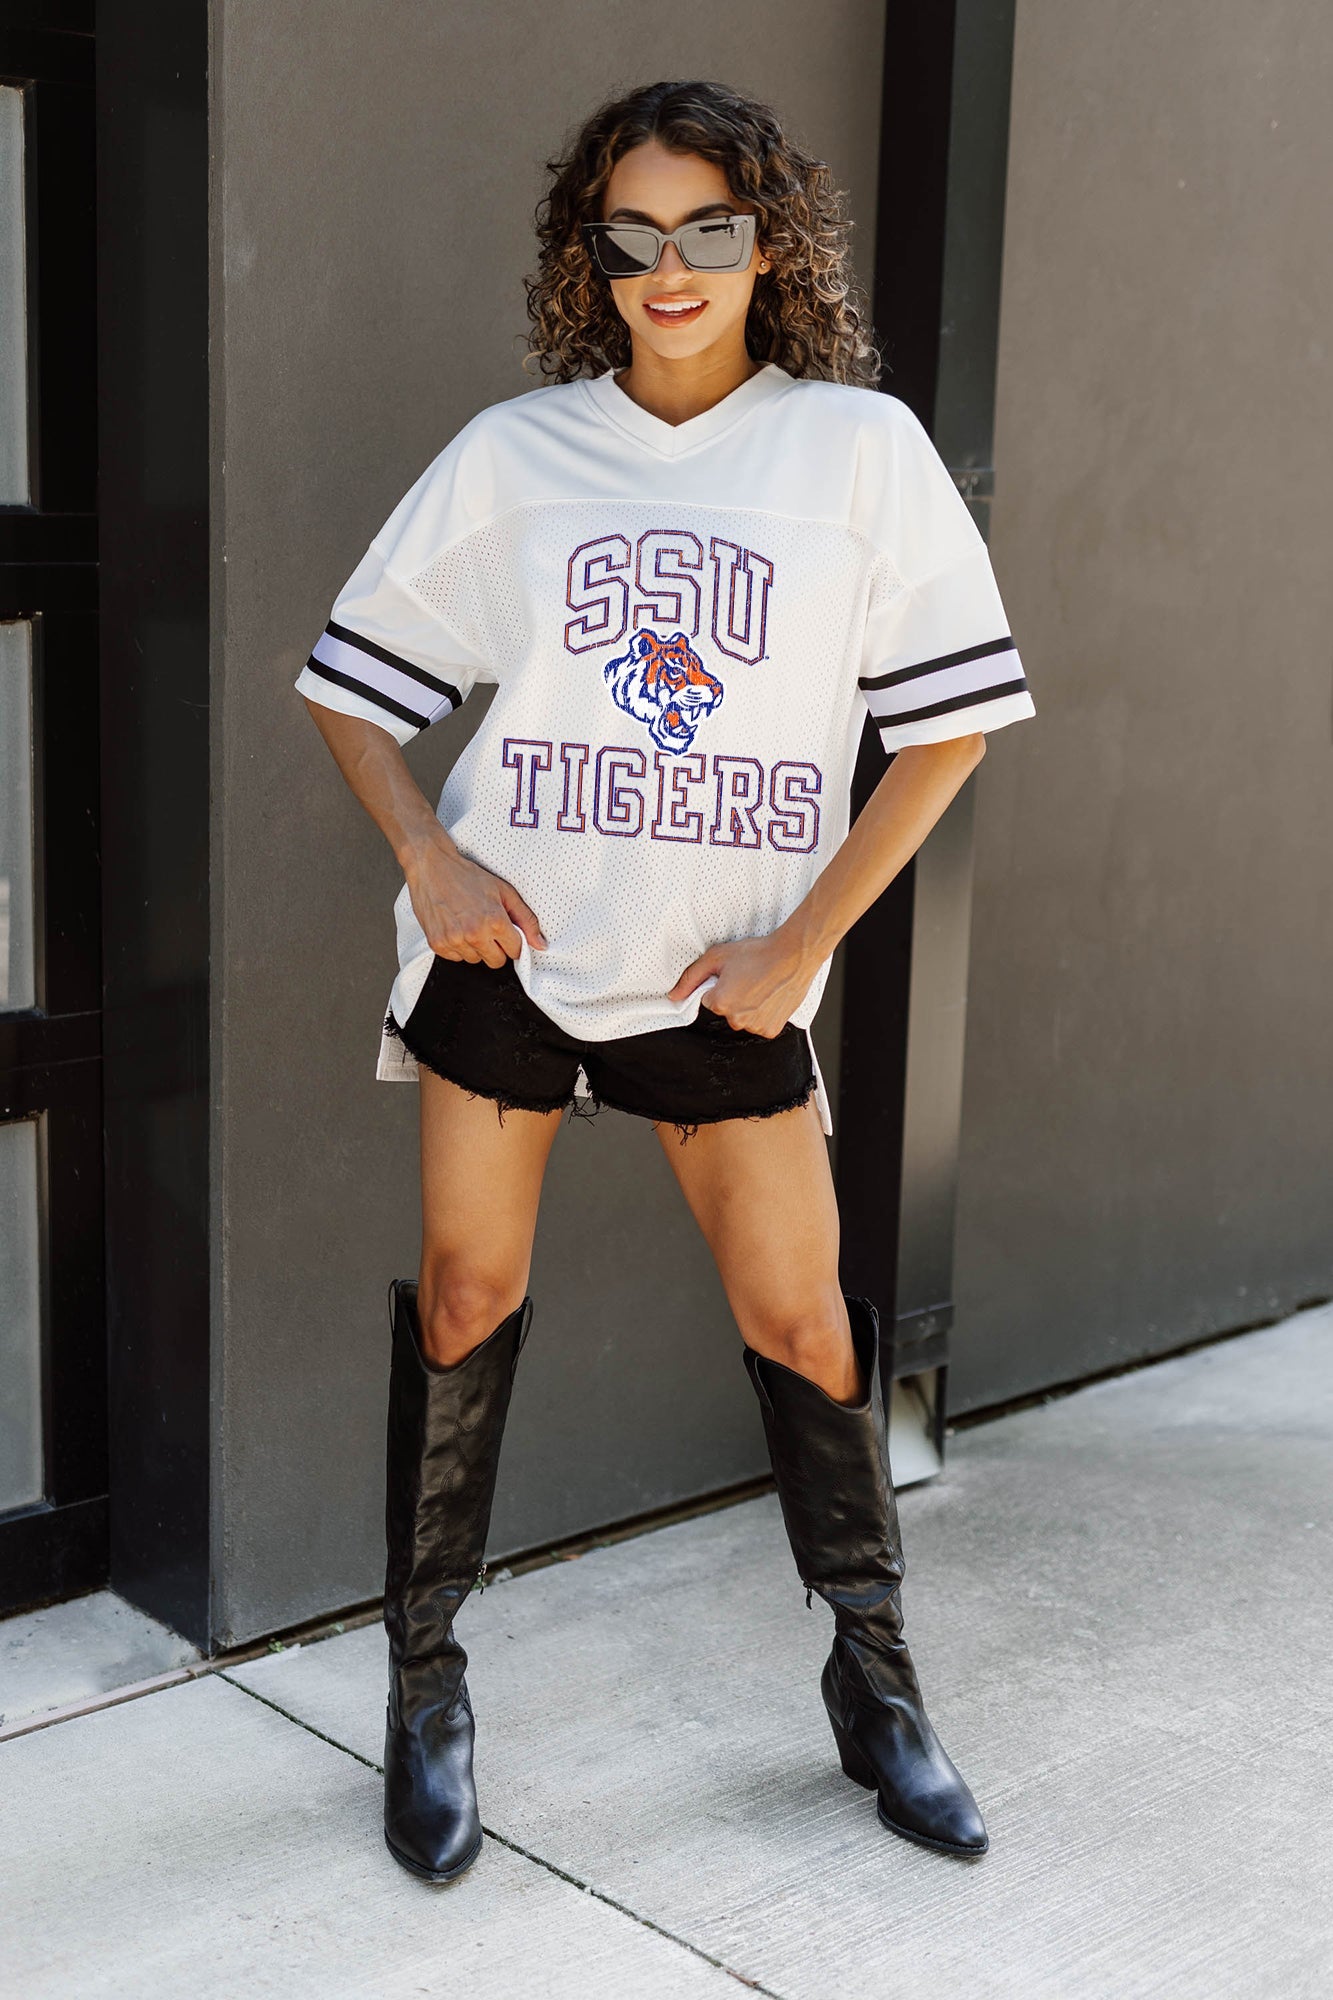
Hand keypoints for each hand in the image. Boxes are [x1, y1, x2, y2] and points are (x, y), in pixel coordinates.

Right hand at [405, 834, 546, 967]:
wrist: (431, 867)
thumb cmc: (466, 876)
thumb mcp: (504, 891)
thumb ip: (526, 919)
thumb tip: (540, 944)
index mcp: (494, 921)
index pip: (515, 951)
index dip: (512, 941)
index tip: (505, 933)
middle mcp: (474, 934)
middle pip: (496, 961)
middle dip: (496, 948)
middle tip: (486, 927)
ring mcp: (454, 940)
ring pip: (475, 960)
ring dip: (475, 947)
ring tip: (467, 923)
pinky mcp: (437, 944)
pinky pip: (455, 958)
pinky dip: (457, 946)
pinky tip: (455, 927)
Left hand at [666, 930, 814, 1037]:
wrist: (793, 955)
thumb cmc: (758, 953)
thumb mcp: (718, 957)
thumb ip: (691, 978)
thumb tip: (673, 996)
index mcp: (720, 1003)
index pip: (710, 1000)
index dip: (720, 986)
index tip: (735, 975)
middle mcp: (736, 1020)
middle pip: (727, 1012)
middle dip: (734, 997)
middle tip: (750, 978)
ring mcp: (755, 1027)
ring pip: (744, 1020)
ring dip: (749, 1007)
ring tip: (762, 986)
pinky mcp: (771, 1030)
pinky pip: (760, 1025)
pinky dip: (764, 1014)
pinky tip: (770, 997)